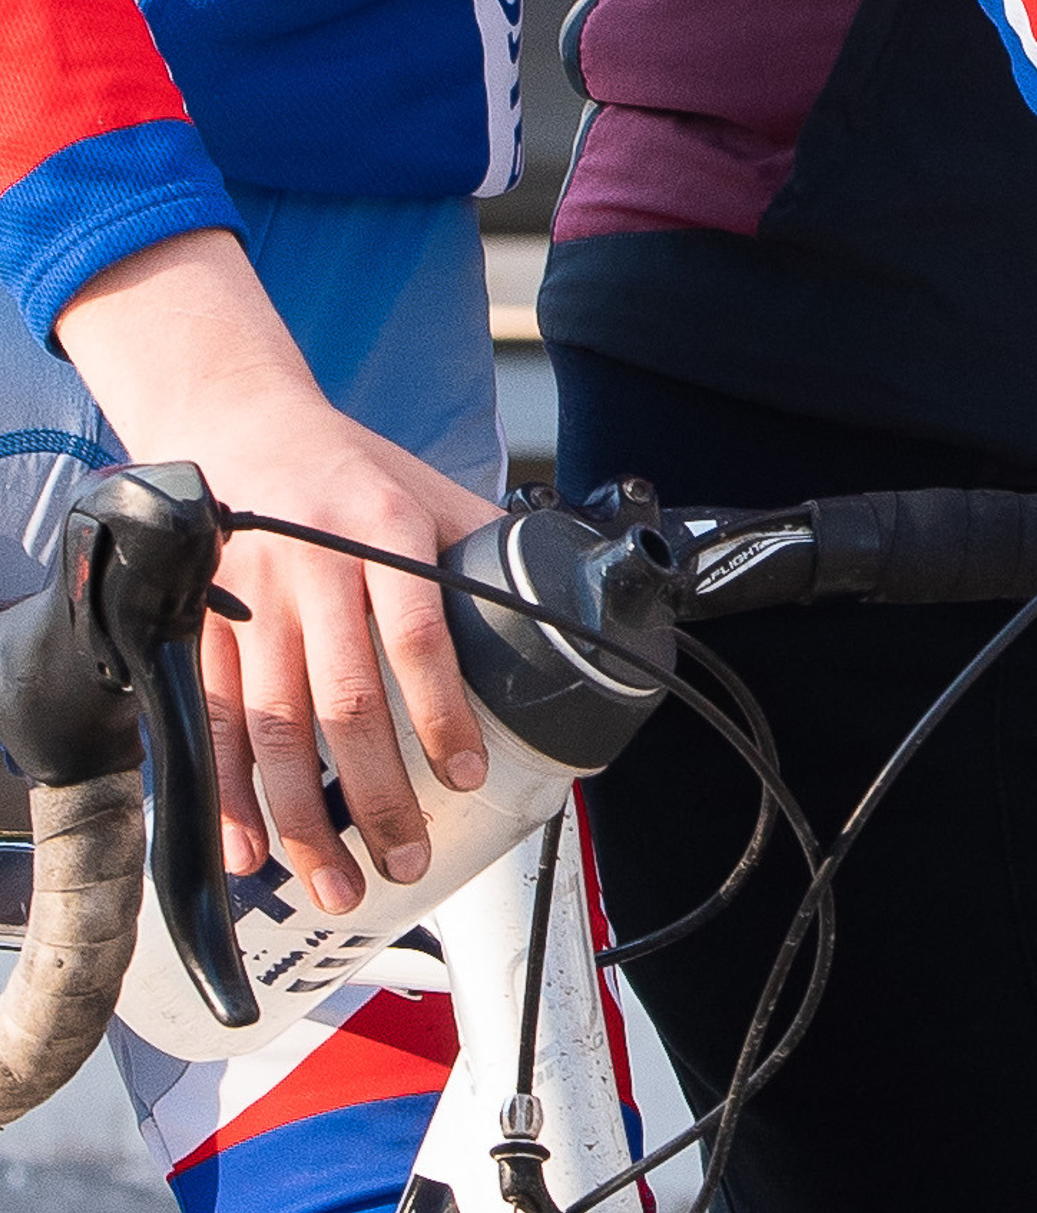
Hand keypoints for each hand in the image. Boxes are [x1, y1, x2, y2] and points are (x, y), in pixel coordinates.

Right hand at [57, 233, 498, 912]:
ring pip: (273, 730)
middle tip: (405, 859)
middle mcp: (313, 569)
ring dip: (302, 819)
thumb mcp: (426, 487)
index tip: (464, 775)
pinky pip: (213, 727)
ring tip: (337, 884)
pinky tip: (247, 854)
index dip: (441, 710)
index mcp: (381, 528)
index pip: (417, 633)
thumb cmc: (347, 468)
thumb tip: (563, 606)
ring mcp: (250, 603)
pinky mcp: (203, 631)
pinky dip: (229, 799)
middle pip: (342, 700)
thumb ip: (478, 549)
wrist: (240, 423)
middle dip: (375, 793)